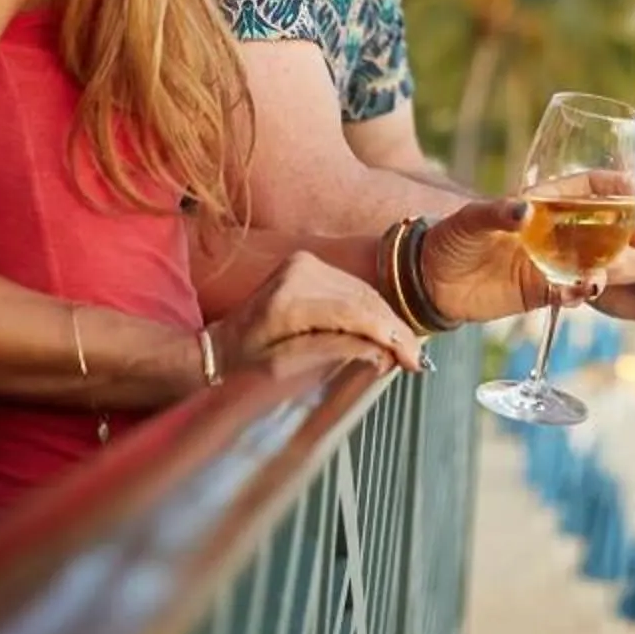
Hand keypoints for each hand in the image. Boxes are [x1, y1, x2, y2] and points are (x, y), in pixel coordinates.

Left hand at [208, 252, 421, 379]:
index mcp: (290, 299)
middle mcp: (299, 271)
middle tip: (416, 359)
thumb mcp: (289, 370)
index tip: (413, 360)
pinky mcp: (308, 264)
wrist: (219, 348)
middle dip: (394, 330)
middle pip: (364, 298)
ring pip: (362, 291)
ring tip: (405, 350)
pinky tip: (385, 331)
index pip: (355, 311)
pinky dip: (371, 309)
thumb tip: (384, 354)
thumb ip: (338, 354)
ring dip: (386, 320)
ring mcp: (304, 263)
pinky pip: (351, 287)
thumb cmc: (246, 366)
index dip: (390, 335)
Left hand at [417, 196, 597, 323]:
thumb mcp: (470, 218)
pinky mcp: (541, 292)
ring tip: (605, 272)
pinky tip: (584, 290)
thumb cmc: (450, 238)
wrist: (429, 281)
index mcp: (541, 204)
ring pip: (592, 261)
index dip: (614, 187)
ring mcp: (550, 262)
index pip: (586, 188)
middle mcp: (553, 232)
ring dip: (607, 265)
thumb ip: (497, 212)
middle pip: (601, 226)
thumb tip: (524, 210)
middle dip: (626, 230)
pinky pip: (570, 291)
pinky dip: (581, 291)